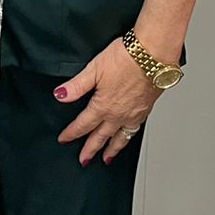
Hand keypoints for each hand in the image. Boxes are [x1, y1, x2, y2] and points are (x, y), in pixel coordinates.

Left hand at [54, 40, 161, 166]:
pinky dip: (128, 137)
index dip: (71, 133)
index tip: (64, 139)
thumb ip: (76, 86)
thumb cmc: (127, 58)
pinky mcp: (146, 109)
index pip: (83, 125)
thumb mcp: (94, 69)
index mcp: (104, 106)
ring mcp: (134, 114)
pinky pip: (135, 130)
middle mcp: (119, 114)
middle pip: (101, 137)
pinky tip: (128, 135)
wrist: (154, 54)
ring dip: (112, 149)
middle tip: (84, 160)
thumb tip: (60, 95)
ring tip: (107, 158)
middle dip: (90, 149)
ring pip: (120, 138)